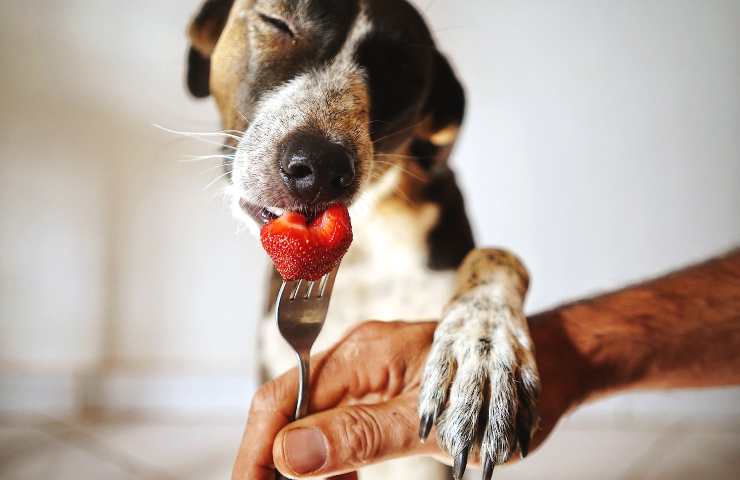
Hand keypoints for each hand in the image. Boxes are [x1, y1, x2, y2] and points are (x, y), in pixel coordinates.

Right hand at [232, 320, 579, 478]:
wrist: (541, 368)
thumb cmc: (496, 389)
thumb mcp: (430, 423)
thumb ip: (360, 434)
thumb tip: (289, 451)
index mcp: (361, 355)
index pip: (280, 399)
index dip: (255, 451)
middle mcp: (356, 357)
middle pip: (288, 410)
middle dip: (275, 462)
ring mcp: (367, 370)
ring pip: (311, 420)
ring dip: (304, 466)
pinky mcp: (381, 386)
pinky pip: (339, 422)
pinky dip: (333, 459)